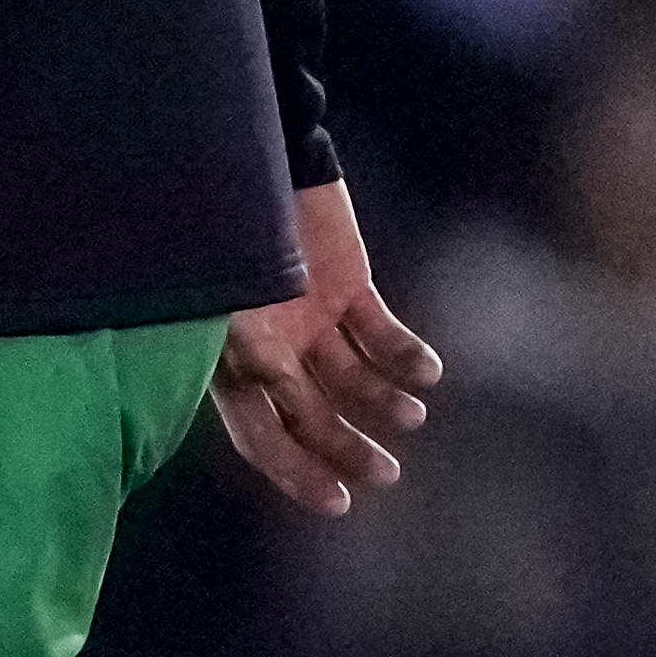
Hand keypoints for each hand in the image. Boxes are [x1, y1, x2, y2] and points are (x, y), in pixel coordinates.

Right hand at [210, 178, 438, 516]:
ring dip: (380, 404)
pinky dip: (404, 355)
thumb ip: (250, 347)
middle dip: (347, 447)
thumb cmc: (226, 229)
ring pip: (351, 381)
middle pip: (311, 415)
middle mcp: (272, 348)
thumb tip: (273, 394)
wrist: (259, 154)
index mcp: (230, 358)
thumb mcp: (229, 298)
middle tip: (385, 474)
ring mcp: (311, 319)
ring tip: (410, 416)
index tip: (337, 502)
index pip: (260, 433)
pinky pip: (380, 333)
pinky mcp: (349, 287)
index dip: (295, 470)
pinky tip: (428, 373)